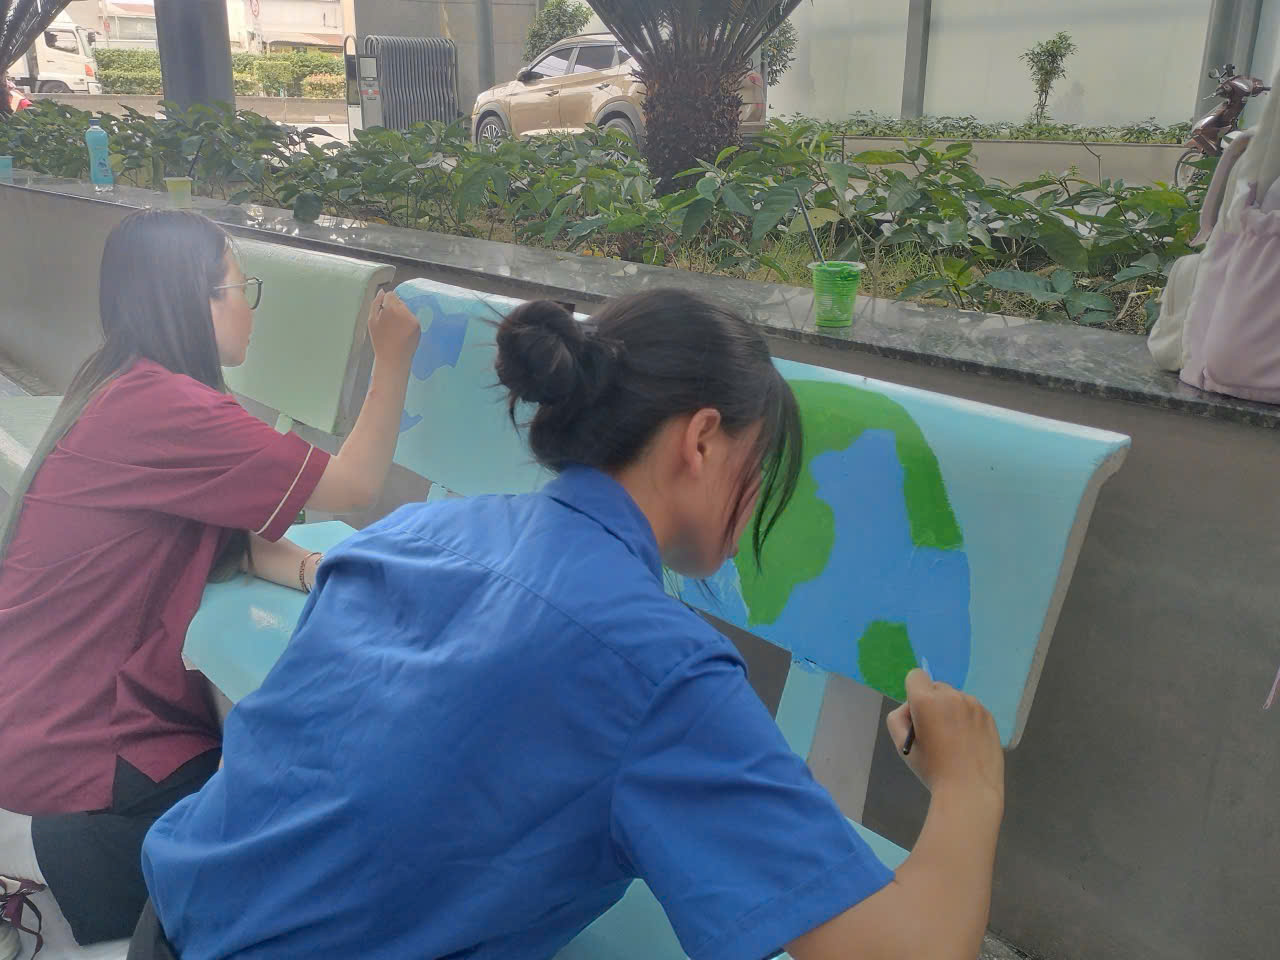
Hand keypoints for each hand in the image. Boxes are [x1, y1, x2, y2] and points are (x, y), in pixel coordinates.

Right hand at [368, 291, 420, 362]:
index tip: (383, 313)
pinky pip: (411, 318)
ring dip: (401, 315)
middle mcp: (404, 312)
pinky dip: (407, 322)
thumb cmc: (380, 340)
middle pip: (399, 301)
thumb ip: (376, 303)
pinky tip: (401, 333)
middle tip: (388, 323)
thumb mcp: (371, 321)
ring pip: (406, 309)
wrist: (393, 358)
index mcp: (391, 309)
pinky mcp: (418, 326)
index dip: (385, 303)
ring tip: (395, 329)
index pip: (390, 295)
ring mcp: (413, 319)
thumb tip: (382, 291)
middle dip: (393, 308)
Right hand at [886, 669, 1003, 802]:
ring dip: (950, 710)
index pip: (915, 676)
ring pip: (955, 698)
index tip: (918, 715)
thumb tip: (911, 707)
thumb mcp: (902, 745)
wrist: (969, 790)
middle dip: (932, 702)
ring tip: (954, 739)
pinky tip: (968, 742)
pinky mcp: (988, 715)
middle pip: (935, 687)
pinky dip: (967, 719)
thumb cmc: (932, 769)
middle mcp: (951, 696)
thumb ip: (898, 718)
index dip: (913, 693)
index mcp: (926, 700)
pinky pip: (971, 708)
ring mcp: (973, 704)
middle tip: (934, 731)